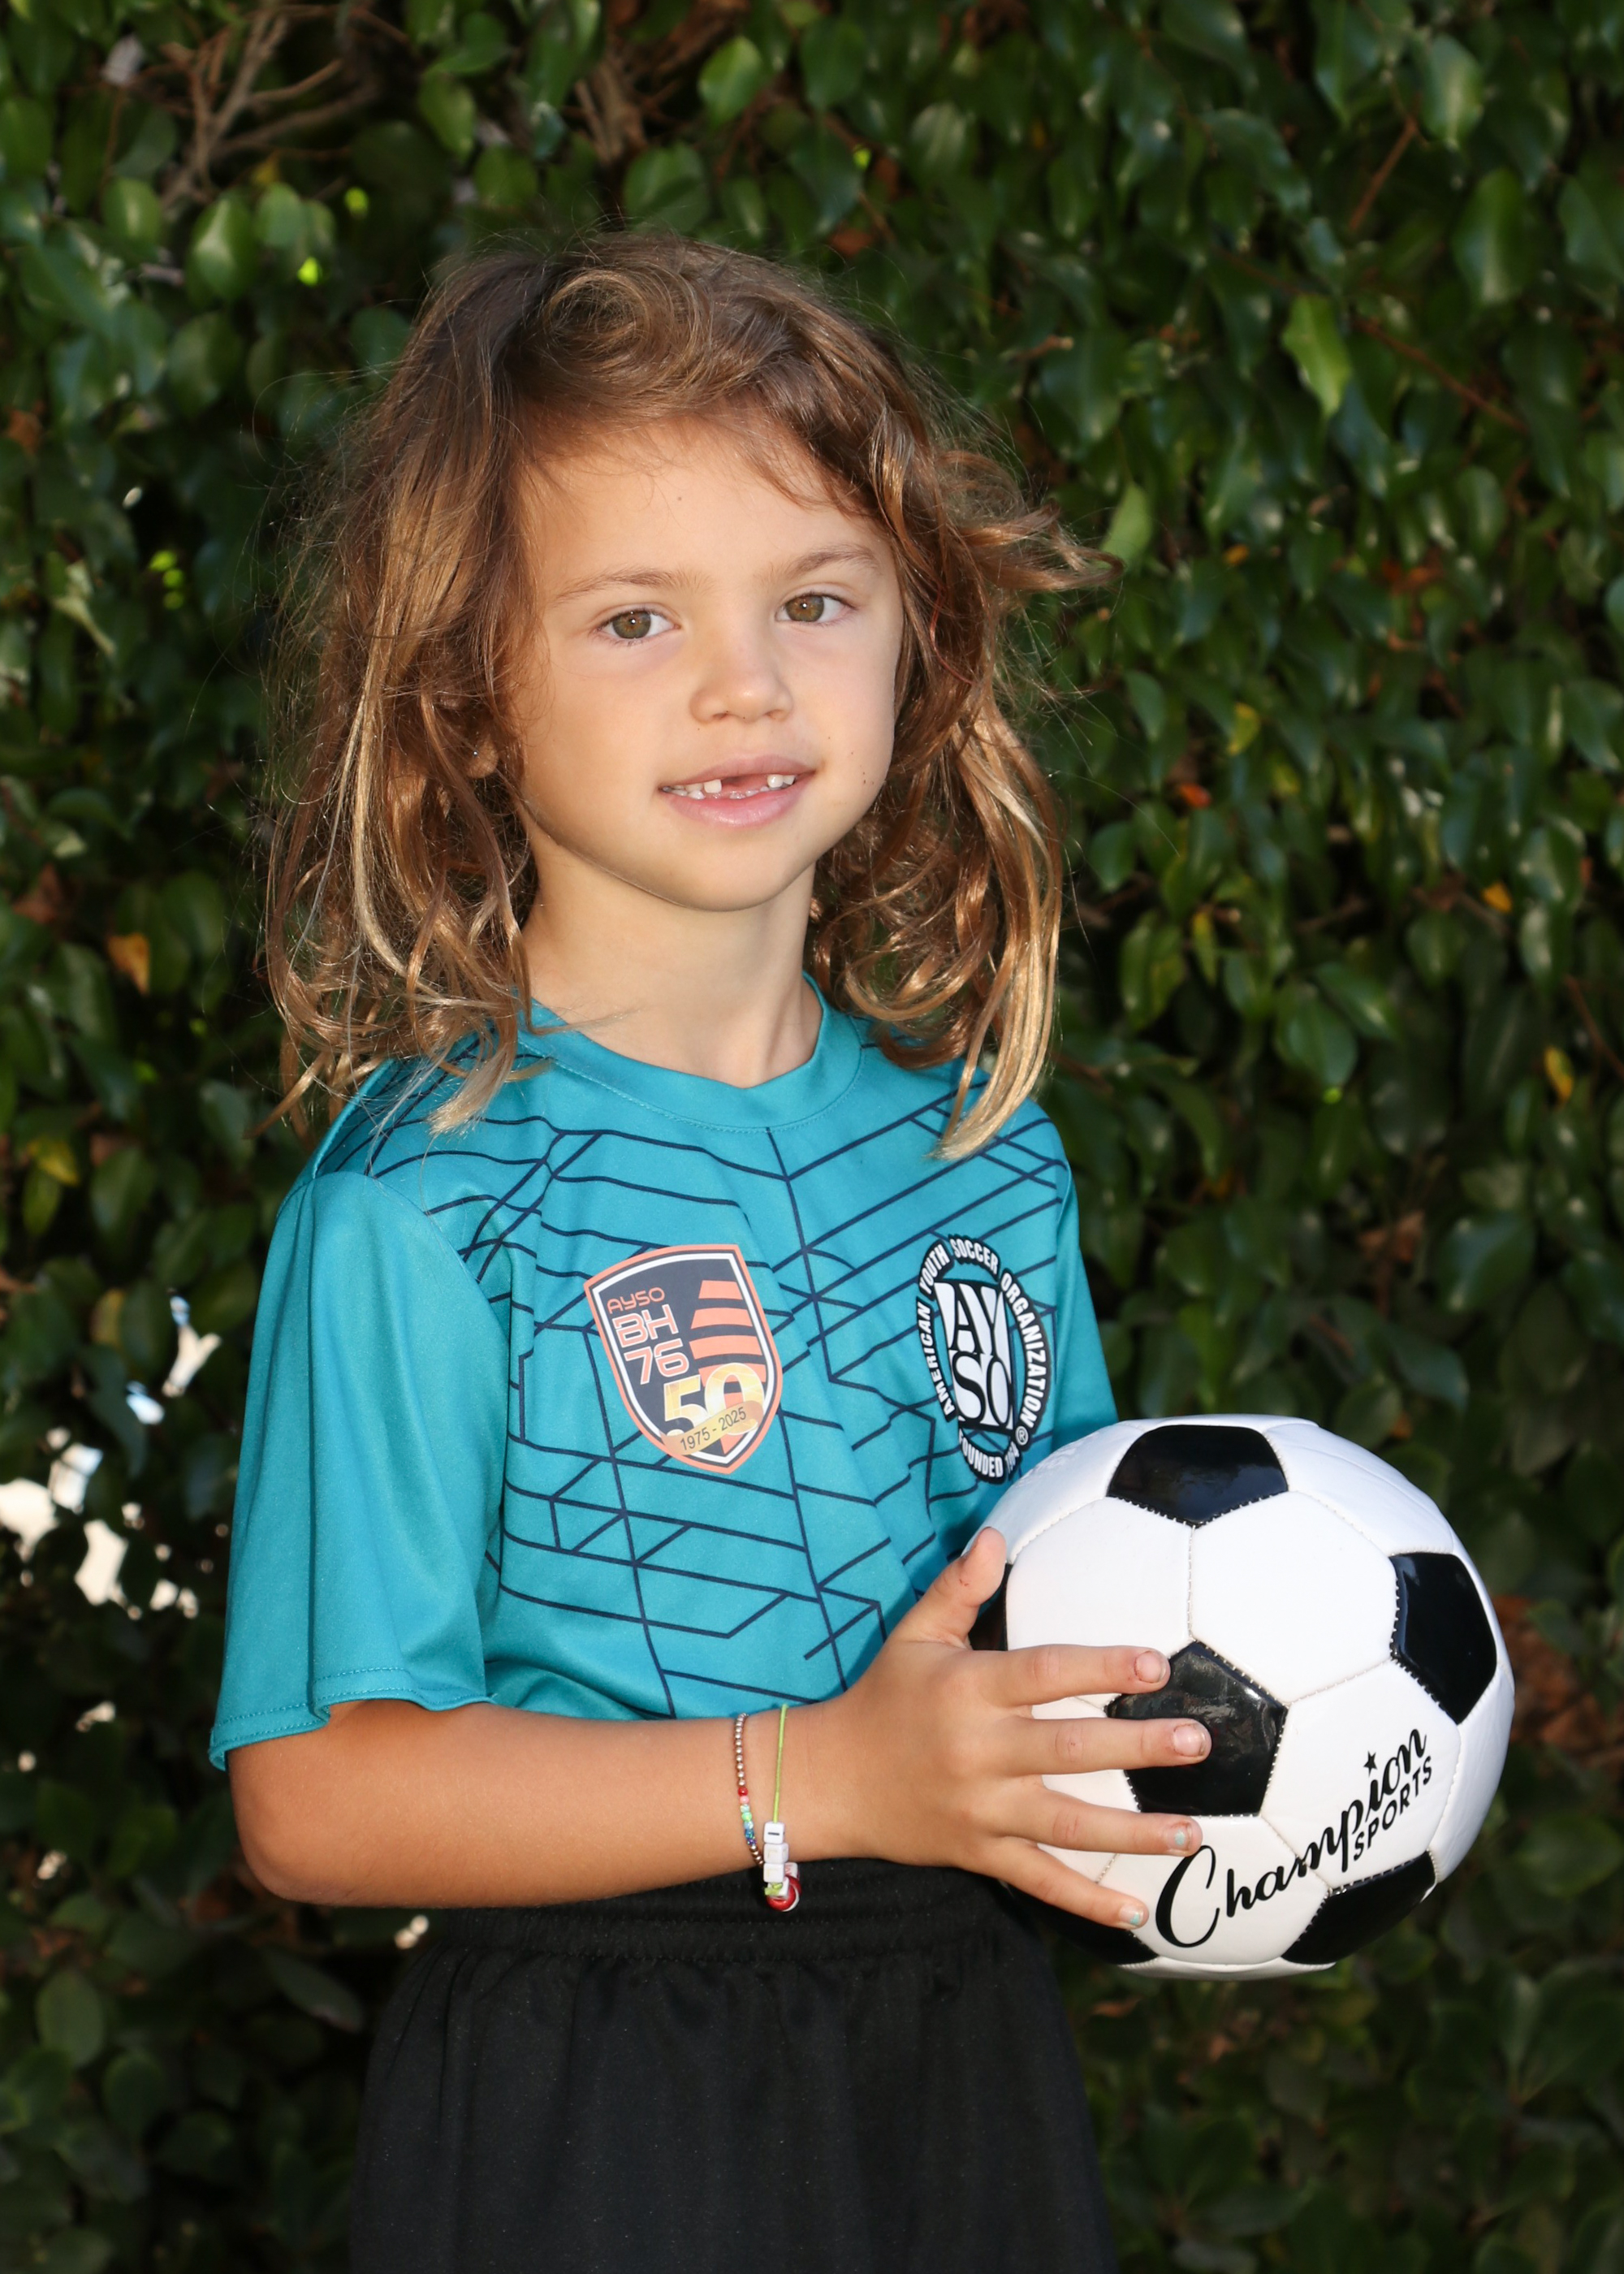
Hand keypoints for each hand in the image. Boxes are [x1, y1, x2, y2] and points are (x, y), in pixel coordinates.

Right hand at [806, 1526, 1209, 1927]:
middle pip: (1070, 1749)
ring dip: (1133, 1832)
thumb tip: (994, 1535)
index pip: (1044, 1674)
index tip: (1155, 1664)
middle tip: (1197, 1742)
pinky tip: (1138, 1911)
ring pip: (1068, 1825)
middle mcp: (979, 1751)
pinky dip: (1088, 1901)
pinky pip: (1040, 1881)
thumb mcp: (915, 1635)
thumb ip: (959, 1587)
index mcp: (968, 1690)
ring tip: (1191, 1831)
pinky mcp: (980, 1853)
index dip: (1100, 1668)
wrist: (832, 1780)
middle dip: (1138, 1747)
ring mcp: (981, 1809)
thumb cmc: (885, 1697)